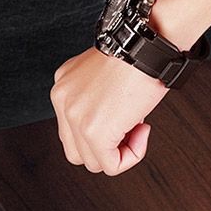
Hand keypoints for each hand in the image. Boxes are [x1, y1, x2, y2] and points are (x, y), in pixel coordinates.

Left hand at [50, 46, 167, 175]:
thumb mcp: (105, 78)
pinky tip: (143, 130)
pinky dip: (132, 156)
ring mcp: (75, 117)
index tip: (124, 116)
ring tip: (138, 126)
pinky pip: (112, 166)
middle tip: (131, 127)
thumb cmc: (138, 54)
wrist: (148, 43)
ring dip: (121, 152)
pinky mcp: (94, 132)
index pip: (72, 132)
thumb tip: (112, 128)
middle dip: (107, 148)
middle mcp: (63, 100)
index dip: (102, 133)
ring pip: (94, 163)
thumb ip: (97, 101)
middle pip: (77, 152)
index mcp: (63, 87)